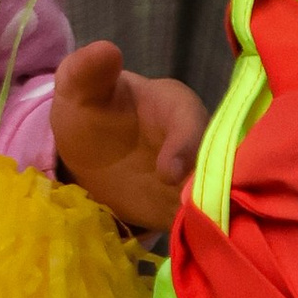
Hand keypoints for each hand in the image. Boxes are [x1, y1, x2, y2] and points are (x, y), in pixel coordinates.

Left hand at [50, 37, 204, 234]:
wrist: (92, 149)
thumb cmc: (93, 110)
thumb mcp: (80, 88)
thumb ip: (88, 71)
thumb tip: (106, 49)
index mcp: (174, 107)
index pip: (191, 123)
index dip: (183, 146)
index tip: (167, 173)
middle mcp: (196, 144)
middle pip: (217, 167)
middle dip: (207, 189)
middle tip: (188, 212)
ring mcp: (194, 179)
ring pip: (214, 197)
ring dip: (206, 215)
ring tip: (193, 233)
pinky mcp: (185, 209)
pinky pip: (201, 223)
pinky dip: (198, 235)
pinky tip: (190, 247)